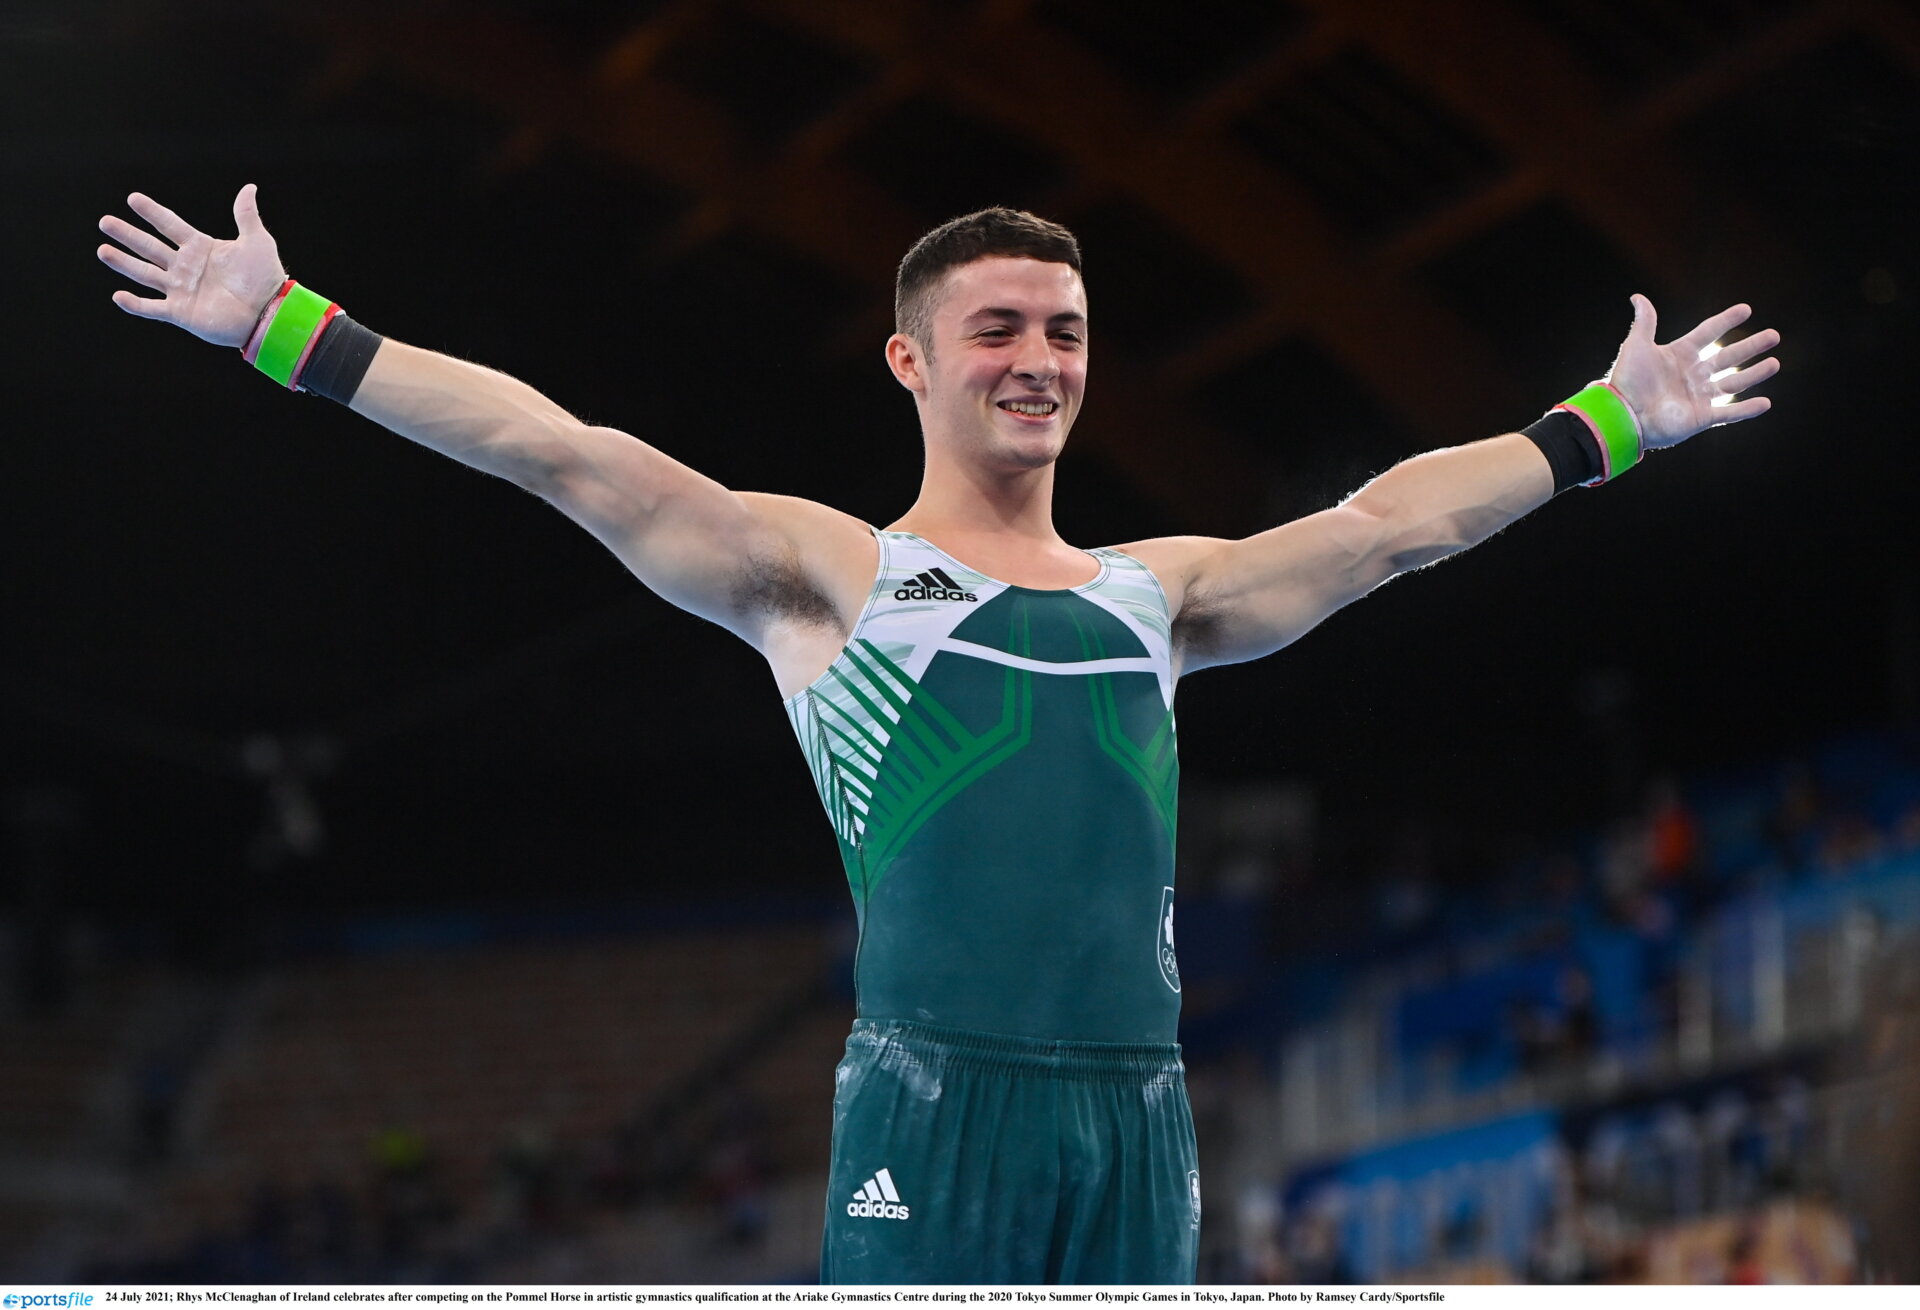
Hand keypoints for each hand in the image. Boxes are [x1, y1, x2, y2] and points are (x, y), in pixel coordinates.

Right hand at [98, 184, 287, 347]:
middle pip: (149, 247)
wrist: (269, 312)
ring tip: (103, 250)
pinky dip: (135, 304)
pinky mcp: (181, 312)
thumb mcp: (257, 241)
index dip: (152, 212)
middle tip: (105, 222)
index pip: (169, 225)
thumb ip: (246, 215)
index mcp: (200, 247)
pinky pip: (153, 308)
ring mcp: (181, 290)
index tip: (133, 198)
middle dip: (127, 234)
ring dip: (123, 262)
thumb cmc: (265, 278)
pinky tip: (118, 295)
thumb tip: (249, 188)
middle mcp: (186, 267)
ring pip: (144, 274)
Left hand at [1605, 294, 1780, 449]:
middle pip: (1727, 357)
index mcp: (1679, 355)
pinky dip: (1747, 409)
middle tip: (1773, 335)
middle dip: (1750, 346)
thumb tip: (1637, 297)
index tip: (1746, 310)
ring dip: (1755, 373)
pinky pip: (1730, 413)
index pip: (1708, 333)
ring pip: (1734, 383)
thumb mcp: (1636, 346)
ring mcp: (1698, 396)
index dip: (1726, 321)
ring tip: (1775, 363)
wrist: (1623, 415)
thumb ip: (1645, 322)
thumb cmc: (1628, 381)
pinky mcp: (1701, 418)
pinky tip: (1766, 403)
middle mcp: (1692, 375)